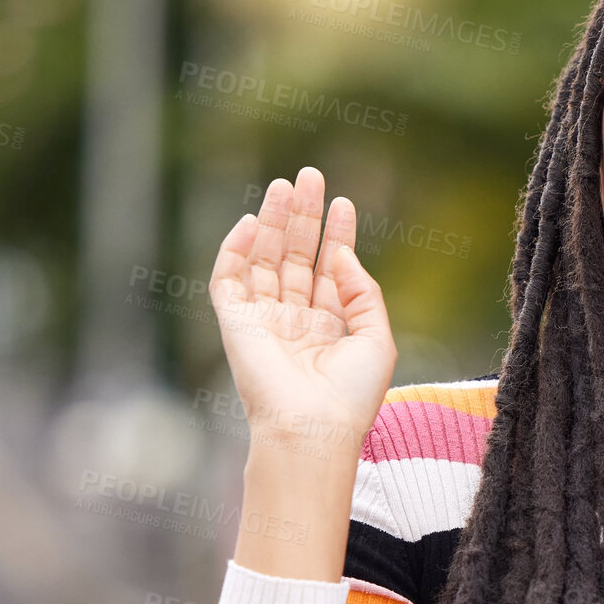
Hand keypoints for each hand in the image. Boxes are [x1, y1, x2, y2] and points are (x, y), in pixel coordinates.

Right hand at [209, 167, 396, 454]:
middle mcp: (294, 320)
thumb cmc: (351, 395)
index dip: (336, 235)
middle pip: (294, 256)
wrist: (312, 428)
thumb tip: (338, 254)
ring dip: (271, 221)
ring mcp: (263, 321)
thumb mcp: (377, 338)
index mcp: (329, 327)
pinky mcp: (234, 324)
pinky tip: (249, 222)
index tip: (343, 202)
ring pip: (263, 259)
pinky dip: (233, 250)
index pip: (328, 270)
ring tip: (285, 185)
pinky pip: (227, 280)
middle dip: (302, 216)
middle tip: (309, 175)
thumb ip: (362, 291)